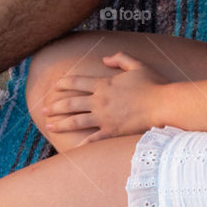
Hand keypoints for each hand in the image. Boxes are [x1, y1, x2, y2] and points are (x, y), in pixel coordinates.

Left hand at [46, 52, 169, 140]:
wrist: (163, 104)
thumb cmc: (153, 84)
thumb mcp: (137, 65)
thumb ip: (120, 58)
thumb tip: (104, 59)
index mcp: (104, 83)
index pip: (76, 82)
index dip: (63, 84)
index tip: (53, 88)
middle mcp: (100, 100)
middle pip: (70, 103)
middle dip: (54, 106)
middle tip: (42, 110)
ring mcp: (104, 117)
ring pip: (76, 121)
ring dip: (60, 123)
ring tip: (49, 126)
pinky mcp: (112, 131)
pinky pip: (93, 139)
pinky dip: (81, 144)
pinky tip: (71, 148)